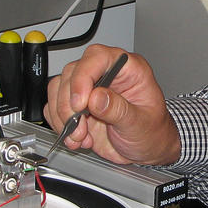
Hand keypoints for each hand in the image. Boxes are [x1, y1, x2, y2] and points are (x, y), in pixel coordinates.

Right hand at [44, 45, 180, 164]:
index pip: (98, 57)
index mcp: (127, 69)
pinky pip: (55, 106)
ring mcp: (88, 89)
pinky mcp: (76, 106)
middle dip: (70, 104)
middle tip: (79, 128)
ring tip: (79, 137)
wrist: (147, 150)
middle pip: (72, 73)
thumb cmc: (153, 132)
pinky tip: (76, 138)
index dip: (84, 77)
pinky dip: (59, 124)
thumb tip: (96, 97)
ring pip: (59, 89)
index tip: (80, 103)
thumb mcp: (141, 123)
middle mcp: (105, 74)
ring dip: (63, 116)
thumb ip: (119, 110)